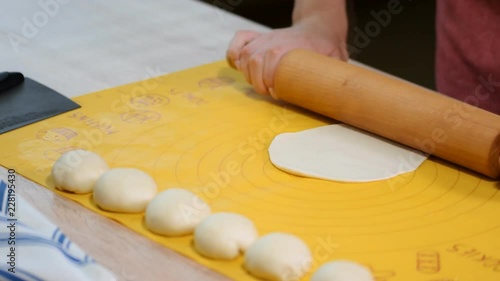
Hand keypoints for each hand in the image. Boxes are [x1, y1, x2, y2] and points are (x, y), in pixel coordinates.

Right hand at [227, 17, 347, 97]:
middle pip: (252, 61)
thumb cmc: (326, 46)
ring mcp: (264, 38)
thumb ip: (331, 77)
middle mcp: (272, 41)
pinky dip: (234, 53)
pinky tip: (240, 66)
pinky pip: (239, 41)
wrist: (320, 26)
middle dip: (257, 82)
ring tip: (258, 83)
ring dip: (246, 73)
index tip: (276, 93)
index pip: (269, 63)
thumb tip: (336, 98)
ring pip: (243, 55)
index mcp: (288, 47)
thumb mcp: (334, 60)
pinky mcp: (259, 37)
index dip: (269, 82)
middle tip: (268, 92)